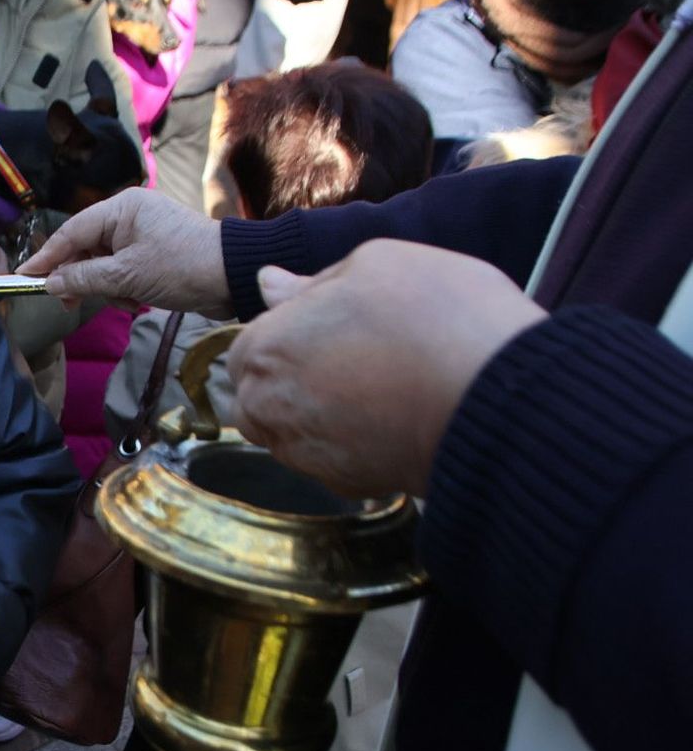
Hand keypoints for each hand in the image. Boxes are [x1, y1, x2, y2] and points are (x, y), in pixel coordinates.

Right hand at [16, 188, 230, 316]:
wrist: (234, 276)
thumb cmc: (181, 267)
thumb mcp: (127, 276)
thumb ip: (84, 278)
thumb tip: (51, 284)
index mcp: (121, 208)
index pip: (71, 232)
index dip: (46, 257)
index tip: (24, 277)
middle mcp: (129, 215)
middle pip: (85, 247)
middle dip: (81, 277)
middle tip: (68, 305)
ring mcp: (142, 233)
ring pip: (103, 262)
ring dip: (107, 286)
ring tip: (125, 300)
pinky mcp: (153, 251)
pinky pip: (122, 269)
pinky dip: (123, 287)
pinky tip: (136, 299)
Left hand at [227, 241, 545, 497]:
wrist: (502, 402)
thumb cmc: (438, 318)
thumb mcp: (375, 265)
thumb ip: (312, 282)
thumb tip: (269, 283)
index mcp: (263, 352)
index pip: (248, 349)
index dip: (287, 335)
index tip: (330, 327)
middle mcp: (271, 413)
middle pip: (262, 396)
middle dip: (293, 379)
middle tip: (356, 356)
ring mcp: (309, 456)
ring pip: (295, 432)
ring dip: (322, 412)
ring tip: (383, 384)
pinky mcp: (351, 485)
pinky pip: (335, 460)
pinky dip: (354, 442)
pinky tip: (395, 417)